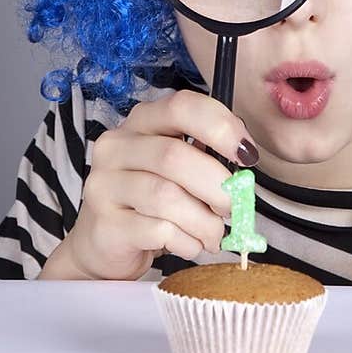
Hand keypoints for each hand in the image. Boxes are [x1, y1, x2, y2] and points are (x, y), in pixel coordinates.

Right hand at [50, 91, 258, 280]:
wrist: (105, 245)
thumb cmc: (151, 202)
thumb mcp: (178, 170)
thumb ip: (206, 155)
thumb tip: (245, 158)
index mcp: (141, 122)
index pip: (181, 106)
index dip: (220, 126)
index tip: (247, 155)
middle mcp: (116, 147)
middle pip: (174, 156)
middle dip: (216, 186)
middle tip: (233, 207)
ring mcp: (104, 185)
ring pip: (167, 197)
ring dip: (204, 222)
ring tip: (213, 235)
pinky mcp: (106, 225)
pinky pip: (159, 231)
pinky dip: (187, 242)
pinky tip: (189, 245)